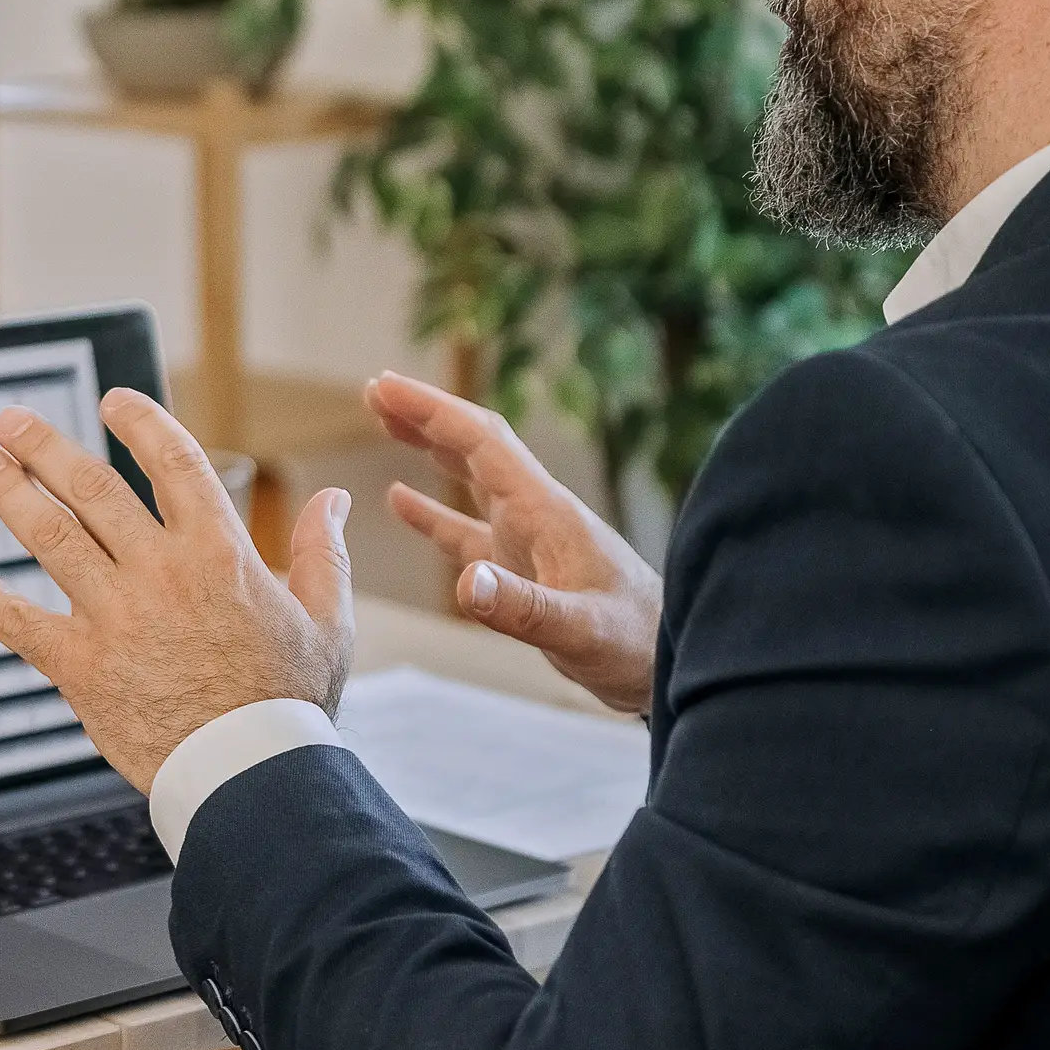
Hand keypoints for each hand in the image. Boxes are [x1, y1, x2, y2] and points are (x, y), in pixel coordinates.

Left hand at [0, 389, 356, 792]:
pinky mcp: (81, 668)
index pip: (174, 461)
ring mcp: (115, 617)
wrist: (252, 775)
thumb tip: (335, 501)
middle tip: (10, 422)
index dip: (141, 422)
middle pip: (92, 488)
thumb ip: (323, 553)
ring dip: (10, 495)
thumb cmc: (292, 702)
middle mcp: (161, 573)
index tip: (113, 400)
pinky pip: (18, 623)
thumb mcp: (328, 621)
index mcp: (220, 552)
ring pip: (50, 538)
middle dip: (45, 447)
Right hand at [368, 372, 661, 714]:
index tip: (385, 386)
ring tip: (386, 421)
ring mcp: (530, 542)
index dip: (432, 411)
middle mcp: (536, 516)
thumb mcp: (579, 631)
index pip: (483, 443)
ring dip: (430, 448)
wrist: (674, 663)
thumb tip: (465, 581)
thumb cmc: (635, 645)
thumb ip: (523, 607)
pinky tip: (402, 499)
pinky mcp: (525, 572)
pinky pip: (468, 531)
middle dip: (426, 416)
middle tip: (375, 391)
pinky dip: (433, 512)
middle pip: (475, 448)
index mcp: (546, 513)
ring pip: (470, 480)